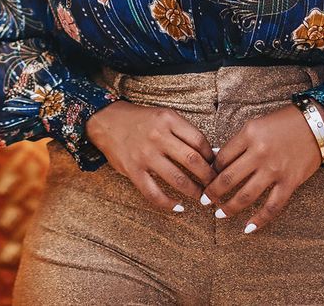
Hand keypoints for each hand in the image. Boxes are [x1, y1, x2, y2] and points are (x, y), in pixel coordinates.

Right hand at [85, 100, 215, 211]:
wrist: (107, 121)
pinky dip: (168, 204)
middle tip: (214, 186)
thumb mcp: (164, 116)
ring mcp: (145, 154)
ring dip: (194, 192)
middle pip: (193, 161)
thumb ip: (186, 132)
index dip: (212, 157)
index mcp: (168, 120)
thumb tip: (212, 154)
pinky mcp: (133, 170)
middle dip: (209, 178)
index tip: (216, 166)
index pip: (199, 141)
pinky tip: (178, 207)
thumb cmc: (141, 120)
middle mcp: (158, 136)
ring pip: (178, 179)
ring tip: (201, 197)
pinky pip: (153, 193)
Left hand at [202, 103, 323, 234]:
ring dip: (229, 208)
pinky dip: (259, 220)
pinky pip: (272, 206)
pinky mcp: (290, 182)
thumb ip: (237, 143)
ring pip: (246, 195)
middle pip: (228, 178)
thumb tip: (216, 159)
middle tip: (204, 200)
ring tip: (219, 214)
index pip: (222, 158)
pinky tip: (248, 228)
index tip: (206, 179)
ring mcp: (275, 169)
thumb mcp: (255, 125)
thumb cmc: (283, 123)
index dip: (210, 171)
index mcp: (248, 135)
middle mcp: (259, 153)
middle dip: (212, 192)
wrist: (316, 125)